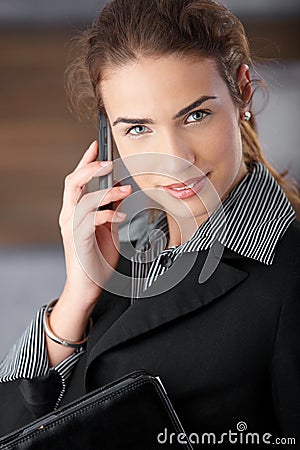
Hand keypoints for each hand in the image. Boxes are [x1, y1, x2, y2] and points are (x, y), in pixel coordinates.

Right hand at [59, 140, 131, 309]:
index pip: (77, 180)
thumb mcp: (110, 229)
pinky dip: (107, 214)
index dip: (86, 162)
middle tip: (108, 161)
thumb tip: (121, 190)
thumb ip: (112, 209)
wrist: (89, 287)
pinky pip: (89, 220)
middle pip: (72, 182)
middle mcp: (70, 216)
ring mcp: (72, 228)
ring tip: (124, 190)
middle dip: (90, 168)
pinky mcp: (78, 240)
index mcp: (76, 211)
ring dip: (105, 191)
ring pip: (82, 198)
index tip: (96, 147)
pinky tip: (120, 216)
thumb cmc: (97, 259)